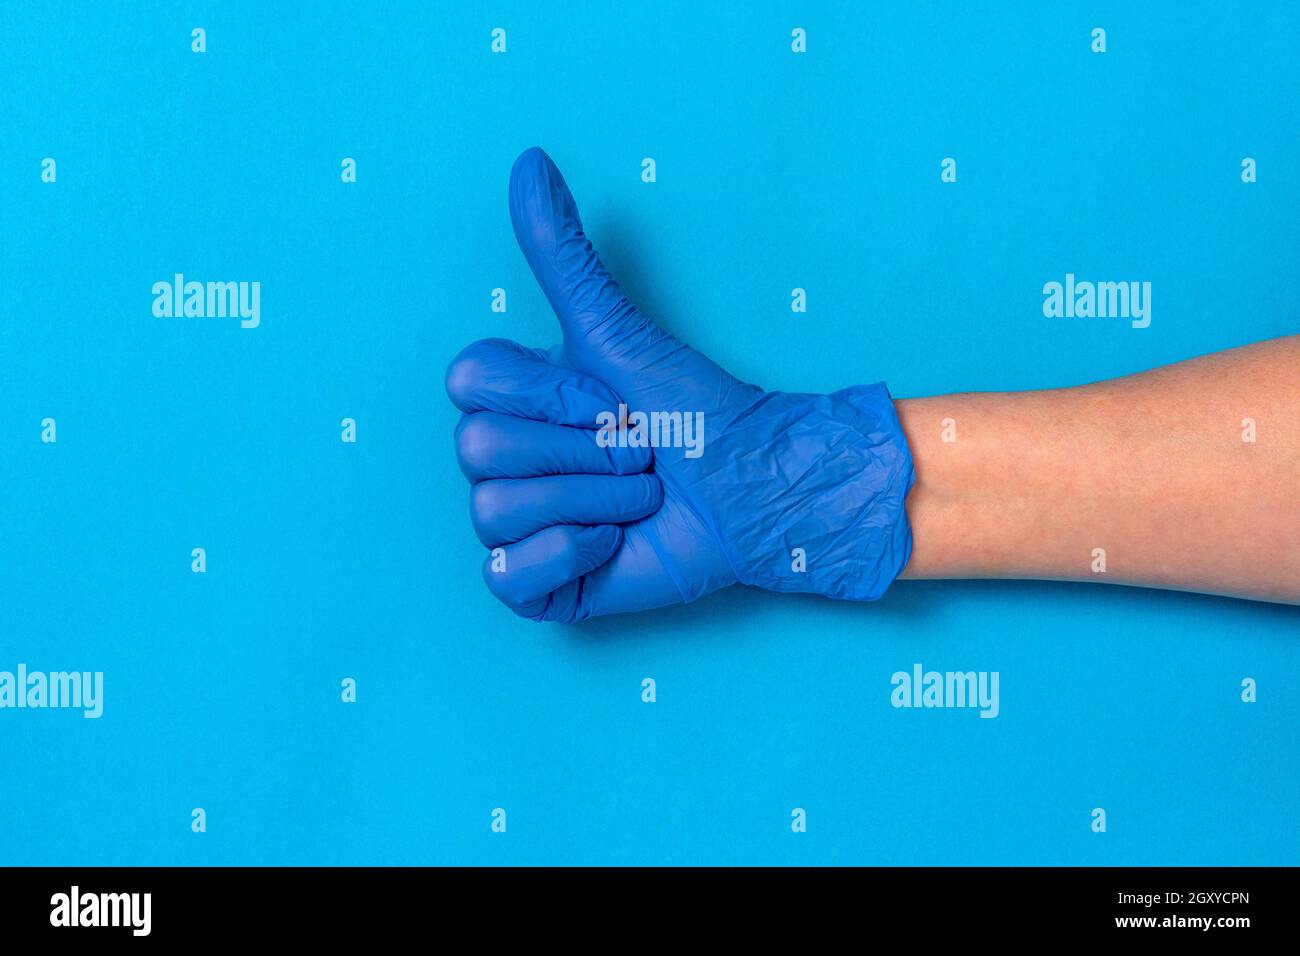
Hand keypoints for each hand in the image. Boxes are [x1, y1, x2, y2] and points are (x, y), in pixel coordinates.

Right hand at [446, 148, 914, 620]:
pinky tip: (612, 545)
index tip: (612, 399)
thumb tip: (528, 162)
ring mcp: (514, 525)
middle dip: (581, 450)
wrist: (755, 493)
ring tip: (639, 499)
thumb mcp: (621, 332)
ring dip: (591, 501)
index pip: (468, 384)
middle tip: (637, 454)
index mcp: (513, 402)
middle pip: (478, 449)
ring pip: (494, 510)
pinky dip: (569, 555)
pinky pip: (506, 574)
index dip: (551, 394)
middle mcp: (501, 461)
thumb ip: (564, 257)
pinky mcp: (534, 584)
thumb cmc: (698, 414)